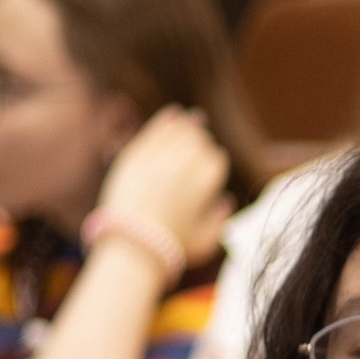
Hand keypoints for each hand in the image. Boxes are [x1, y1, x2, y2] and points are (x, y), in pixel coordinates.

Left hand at [95, 105, 232, 269]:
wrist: (134, 242)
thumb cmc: (174, 245)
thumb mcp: (209, 239)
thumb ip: (222, 218)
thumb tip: (225, 199)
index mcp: (210, 176)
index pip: (217, 157)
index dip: (212, 163)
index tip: (206, 171)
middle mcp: (188, 159)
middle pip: (199, 140)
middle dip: (200, 143)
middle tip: (195, 152)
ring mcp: (161, 153)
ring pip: (180, 130)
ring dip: (187, 128)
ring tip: (190, 123)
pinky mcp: (136, 152)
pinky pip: (156, 128)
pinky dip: (168, 120)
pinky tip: (175, 113)